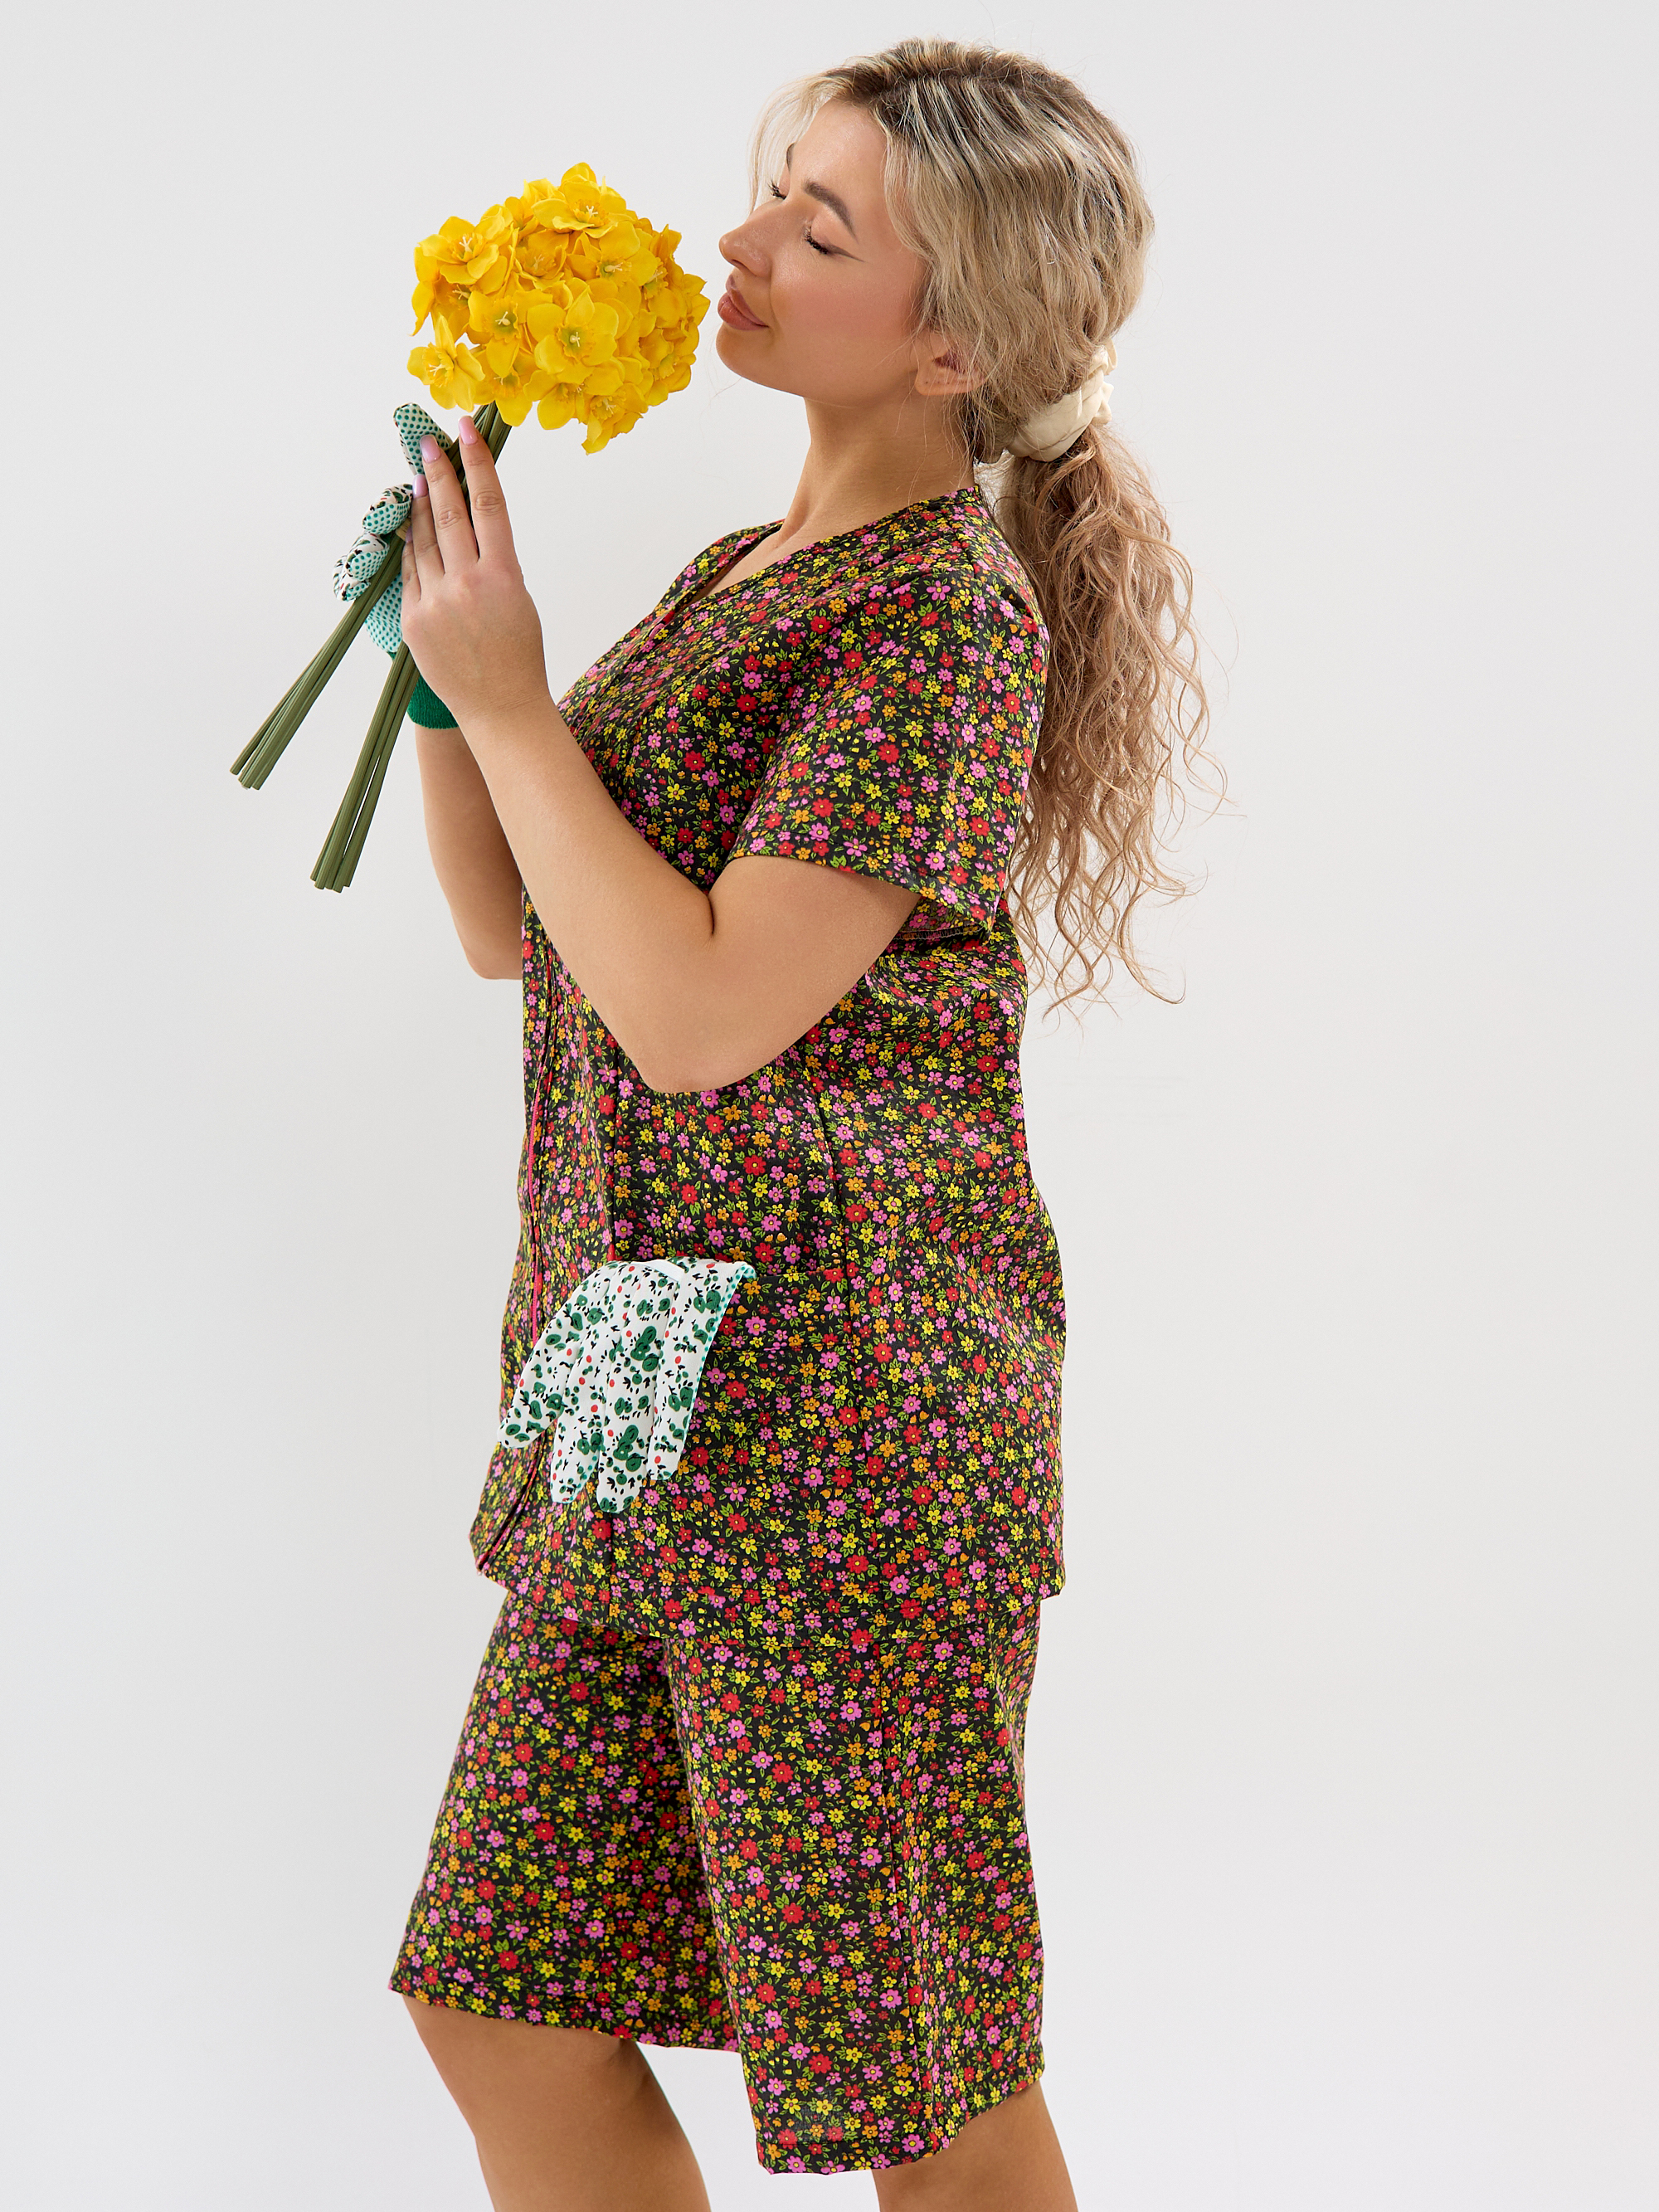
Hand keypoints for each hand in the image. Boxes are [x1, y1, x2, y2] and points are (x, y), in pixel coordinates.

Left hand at [399, 418, 550, 731]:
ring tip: (420, 479)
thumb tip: (472, 527)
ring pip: (424, 540)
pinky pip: (411, 573)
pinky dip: (412, 548)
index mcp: (504, 576)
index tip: (466, 431)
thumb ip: (497, 564)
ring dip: (421, 506)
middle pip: (449, 512)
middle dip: (438, 471)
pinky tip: (412, 529)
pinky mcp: (413, 620)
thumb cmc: (519, 656)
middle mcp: (467, 584)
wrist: (501, 709)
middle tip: (426, 442)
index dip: (477, 462)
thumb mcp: (521, 601)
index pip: (489, 503)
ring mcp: (436, 602)